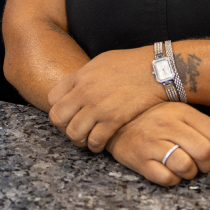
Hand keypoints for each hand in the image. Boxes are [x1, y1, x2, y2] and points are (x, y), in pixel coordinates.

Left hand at [47, 47, 167, 152]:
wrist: (157, 69)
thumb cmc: (131, 64)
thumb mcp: (100, 63)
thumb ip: (84, 76)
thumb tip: (76, 85)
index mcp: (79, 77)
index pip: (52, 99)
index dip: (58, 109)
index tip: (68, 114)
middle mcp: (84, 92)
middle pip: (57, 117)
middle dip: (63, 127)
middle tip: (74, 130)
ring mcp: (98, 107)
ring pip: (73, 132)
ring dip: (78, 140)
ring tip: (86, 140)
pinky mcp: (114, 119)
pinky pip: (95, 140)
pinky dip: (95, 146)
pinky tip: (100, 145)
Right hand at [105, 102, 209, 185]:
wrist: (113, 123)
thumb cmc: (152, 121)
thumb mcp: (182, 118)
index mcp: (180, 111)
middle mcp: (166, 125)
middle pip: (204, 153)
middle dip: (208, 166)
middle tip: (200, 165)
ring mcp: (151, 143)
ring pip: (187, 167)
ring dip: (190, 173)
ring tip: (183, 167)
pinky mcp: (139, 160)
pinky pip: (167, 178)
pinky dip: (172, 180)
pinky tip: (167, 170)